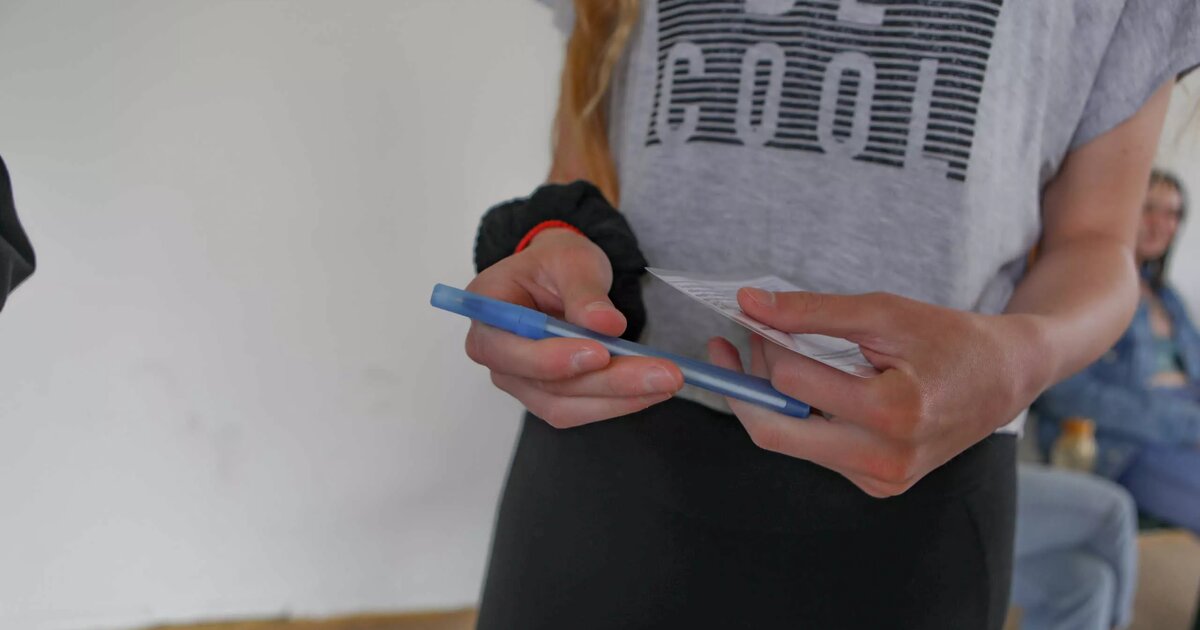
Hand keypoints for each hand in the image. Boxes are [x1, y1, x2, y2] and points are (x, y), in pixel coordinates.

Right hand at [464, 228, 682, 427]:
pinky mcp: (547, 395)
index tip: (599, 353)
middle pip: (544, 383)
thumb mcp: (571, 258)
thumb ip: (584, 291)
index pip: (506, 349)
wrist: (561, 275)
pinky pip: (581, 409)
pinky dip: (619, 402)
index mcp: (486, 310)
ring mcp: (520, 379)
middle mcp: (495, 353)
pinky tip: (652, 389)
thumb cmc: (556, 263)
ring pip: (565, 405)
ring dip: (620, 398)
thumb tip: (606, 325)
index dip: (549, 358)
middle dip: (606, 382)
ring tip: (667, 380)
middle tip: (661, 373)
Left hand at [707, 288, 1048, 497]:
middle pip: (775, 433)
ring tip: (769, 354)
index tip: (756, 318)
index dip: (764, 345)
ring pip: (791, 443)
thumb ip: (811, 312)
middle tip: (727, 348)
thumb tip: (748, 304)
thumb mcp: (883, 312)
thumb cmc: (949, 339)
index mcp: (892, 413)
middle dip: (744, 387)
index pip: (792, 383)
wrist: (1006, 378)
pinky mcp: (879, 484)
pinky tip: (804, 385)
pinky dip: (800, 416)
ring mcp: (882, 479)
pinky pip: (817, 453)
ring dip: (769, 399)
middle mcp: (886, 459)